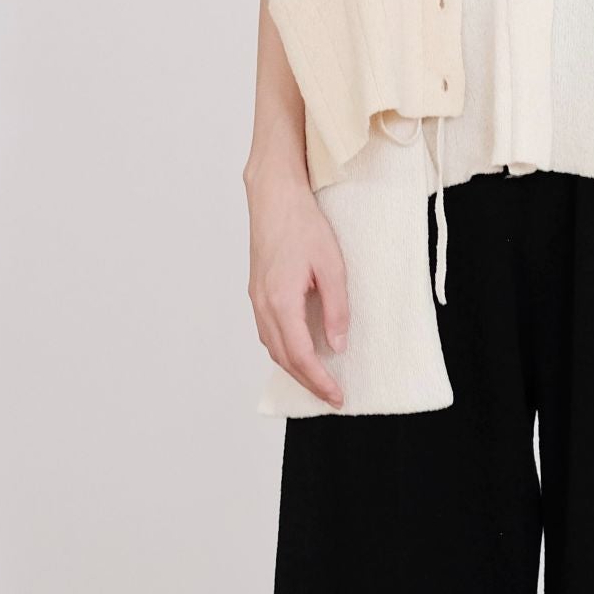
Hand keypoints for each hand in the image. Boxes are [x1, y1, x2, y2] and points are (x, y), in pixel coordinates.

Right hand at [248, 175, 349, 409]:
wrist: (274, 197)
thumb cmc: (303, 225)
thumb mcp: (332, 266)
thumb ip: (336, 309)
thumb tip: (338, 345)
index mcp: (281, 301)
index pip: (300, 355)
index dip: (319, 380)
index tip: (337, 396)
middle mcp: (263, 305)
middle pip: (283, 358)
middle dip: (307, 382)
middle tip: (332, 396)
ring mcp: (256, 299)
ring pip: (272, 347)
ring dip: (294, 368)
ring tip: (318, 379)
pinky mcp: (257, 291)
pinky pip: (267, 332)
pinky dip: (283, 349)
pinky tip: (299, 350)